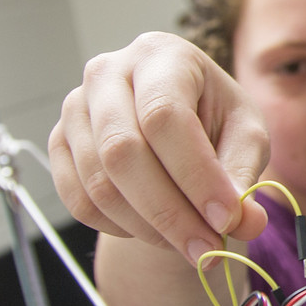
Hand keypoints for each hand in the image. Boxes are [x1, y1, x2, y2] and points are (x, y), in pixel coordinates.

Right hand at [50, 33, 271, 258]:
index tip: (226, 218)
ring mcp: (75, 108)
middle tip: (208, 250)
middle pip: (123, 152)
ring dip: (148, 227)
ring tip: (189, 241)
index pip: (164, 115)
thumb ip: (245, 174)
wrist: (174, 123)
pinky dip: (120, 228)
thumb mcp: (245, 135)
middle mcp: (108, 74)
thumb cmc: (214, 120)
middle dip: (170, 213)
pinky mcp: (59, 144)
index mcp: (161, 55)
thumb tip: (245, 222)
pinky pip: (79, 201)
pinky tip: (154, 229)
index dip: (195, 173)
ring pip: (99, 184)